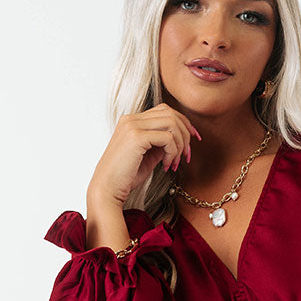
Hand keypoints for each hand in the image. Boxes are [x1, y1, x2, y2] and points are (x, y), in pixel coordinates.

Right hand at [87, 102, 201, 205]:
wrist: (107, 189)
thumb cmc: (126, 177)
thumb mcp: (148, 156)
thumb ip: (161, 144)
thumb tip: (179, 140)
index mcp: (132, 121)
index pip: (165, 110)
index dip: (183, 123)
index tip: (193, 140)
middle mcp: (131, 119)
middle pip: (171, 113)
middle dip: (185, 134)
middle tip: (186, 156)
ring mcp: (132, 126)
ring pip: (172, 123)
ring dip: (180, 144)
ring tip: (174, 163)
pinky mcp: (136, 137)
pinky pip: (167, 138)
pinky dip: (172, 153)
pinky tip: (166, 166)